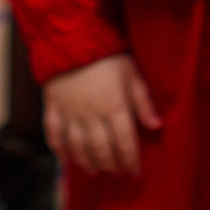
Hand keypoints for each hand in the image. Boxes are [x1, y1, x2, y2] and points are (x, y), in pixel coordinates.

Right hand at [42, 54, 160, 174]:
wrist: (71, 37)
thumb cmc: (107, 55)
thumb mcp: (132, 74)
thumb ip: (143, 101)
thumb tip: (156, 126)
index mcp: (114, 107)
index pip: (125, 144)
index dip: (131, 162)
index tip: (135, 172)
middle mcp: (91, 115)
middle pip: (101, 150)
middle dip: (112, 166)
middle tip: (118, 172)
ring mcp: (70, 113)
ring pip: (78, 148)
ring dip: (88, 163)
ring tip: (97, 171)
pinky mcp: (53, 108)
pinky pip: (53, 135)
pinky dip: (59, 151)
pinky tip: (66, 160)